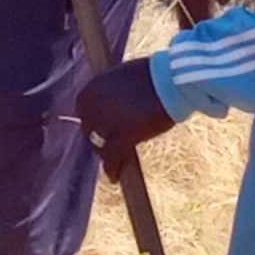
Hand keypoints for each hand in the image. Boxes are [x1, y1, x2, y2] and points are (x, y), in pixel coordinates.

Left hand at [72, 58, 178, 180]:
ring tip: (116, 162)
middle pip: (90, 132)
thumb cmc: (152, 76)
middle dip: (102, 139)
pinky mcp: (122, 137)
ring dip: (108, 155)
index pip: (84, 114)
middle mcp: (91, 107)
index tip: (104, 131)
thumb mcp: (121, 78)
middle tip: (114, 145)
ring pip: (101, 148)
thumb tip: (112, 104)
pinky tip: (115, 178)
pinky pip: (112, 160)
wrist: (170, 81)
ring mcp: (105, 123)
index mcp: (90, 90)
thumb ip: (110, 92)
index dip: (96, 124)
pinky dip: (113, 170)